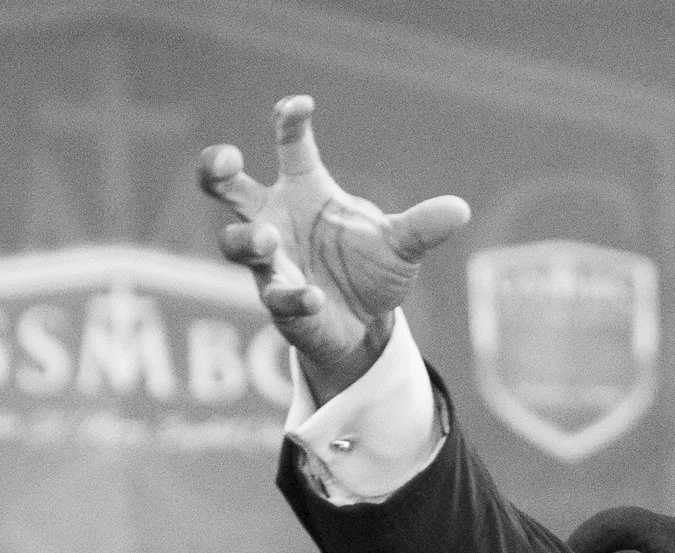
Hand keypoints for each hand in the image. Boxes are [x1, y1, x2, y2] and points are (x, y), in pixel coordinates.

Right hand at [198, 95, 471, 399]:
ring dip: (247, 239)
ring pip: (234, 242)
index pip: (290, 145)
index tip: (299, 106)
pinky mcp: (278, 303)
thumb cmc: (369, 268)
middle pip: (225, 185)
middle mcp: (276, 219)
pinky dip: (294, 297)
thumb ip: (421, 227)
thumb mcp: (400, 245)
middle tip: (226, 161)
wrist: (364, 325)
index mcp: (305, 190)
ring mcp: (271, 262)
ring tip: (266, 239)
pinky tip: (314, 298)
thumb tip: (460, 210)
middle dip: (214, 169)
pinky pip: (275, 297)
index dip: (289, 121)